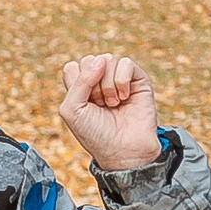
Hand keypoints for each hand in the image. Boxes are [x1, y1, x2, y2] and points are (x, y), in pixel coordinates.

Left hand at [58, 51, 162, 171]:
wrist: (123, 150)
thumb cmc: (95, 134)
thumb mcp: (72, 110)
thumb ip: (79, 81)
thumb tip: (101, 59)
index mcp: (82, 87)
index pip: (73, 67)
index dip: (77, 84)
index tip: (84, 105)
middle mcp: (100, 80)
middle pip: (89, 61)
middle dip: (92, 85)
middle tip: (99, 105)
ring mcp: (119, 78)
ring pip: (107, 59)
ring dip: (108, 85)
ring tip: (113, 104)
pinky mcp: (138, 79)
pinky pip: (126, 63)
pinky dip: (122, 80)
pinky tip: (124, 97)